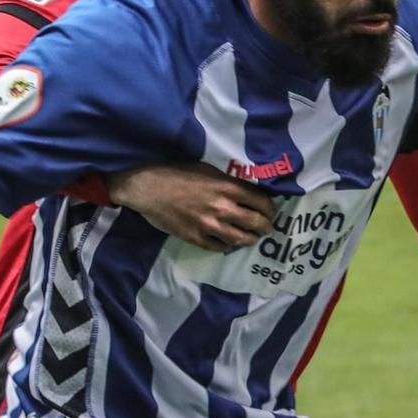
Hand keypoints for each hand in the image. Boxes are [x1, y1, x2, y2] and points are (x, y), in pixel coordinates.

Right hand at [107, 162, 274, 251]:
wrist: (146, 188)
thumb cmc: (176, 173)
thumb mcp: (207, 170)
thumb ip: (228, 182)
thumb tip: (245, 193)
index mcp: (228, 188)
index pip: (261, 202)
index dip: (271, 209)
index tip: (271, 211)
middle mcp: (223, 208)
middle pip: (256, 223)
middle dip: (266, 227)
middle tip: (266, 227)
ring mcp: (209, 226)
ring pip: (240, 239)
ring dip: (250, 239)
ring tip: (251, 238)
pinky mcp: (196, 238)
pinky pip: (219, 248)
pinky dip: (226, 245)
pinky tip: (227, 242)